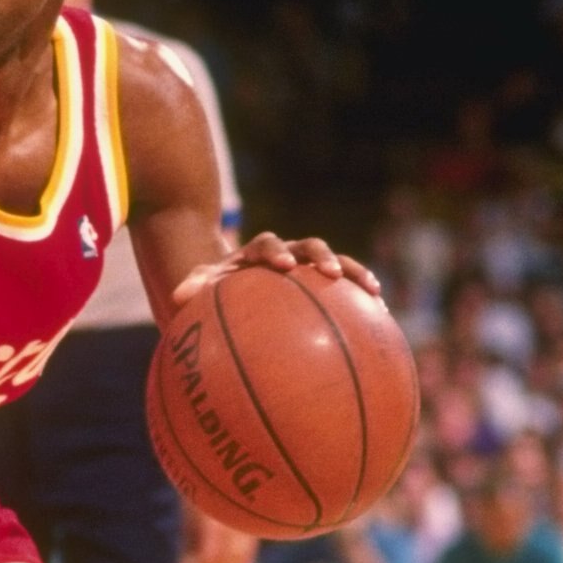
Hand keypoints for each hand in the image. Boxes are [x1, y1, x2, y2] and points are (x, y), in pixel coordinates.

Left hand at [169, 232, 383, 309]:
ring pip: (336, 263)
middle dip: (321, 257)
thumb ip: (193, 288)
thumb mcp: (199, 288)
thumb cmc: (213, 291)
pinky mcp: (322, 283)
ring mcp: (308, 267)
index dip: (276, 252)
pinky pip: (347, 289)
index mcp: (256, 253)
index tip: (284, 266)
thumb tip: (178, 296)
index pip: (267, 244)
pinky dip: (364, 299)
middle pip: (309, 246)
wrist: (231, 286)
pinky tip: (384, 318)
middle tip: (328, 273)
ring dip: (353, 273)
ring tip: (373, 291)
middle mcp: (287, 254)